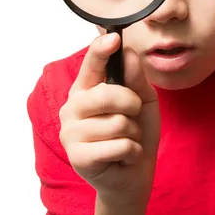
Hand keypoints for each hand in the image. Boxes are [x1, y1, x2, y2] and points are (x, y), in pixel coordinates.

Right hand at [59, 33, 160, 206]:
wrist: (133, 177)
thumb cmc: (136, 133)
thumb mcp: (143, 101)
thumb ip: (136, 79)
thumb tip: (128, 54)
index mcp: (87, 89)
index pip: (92, 64)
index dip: (101, 50)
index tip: (113, 37)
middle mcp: (72, 108)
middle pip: (108, 94)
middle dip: (131, 105)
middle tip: (133, 117)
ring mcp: (71, 133)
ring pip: (118, 122)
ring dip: (133, 134)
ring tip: (126, 141)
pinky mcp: (78, 157)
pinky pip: (119, 146)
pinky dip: (131, 152)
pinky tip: (123, 158)